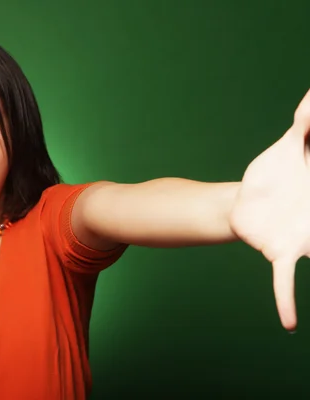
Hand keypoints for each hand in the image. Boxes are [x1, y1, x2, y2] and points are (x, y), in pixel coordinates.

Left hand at [230, 89, 309, 331]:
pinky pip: (283, 280)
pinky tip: (289, 325)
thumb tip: (309, 103)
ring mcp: (304, 240)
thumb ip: (305, 125)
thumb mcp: (288, 145)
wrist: (242, 199)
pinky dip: (286, 300)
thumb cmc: (271, 174)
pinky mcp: (278, 251)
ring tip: (304, 316)